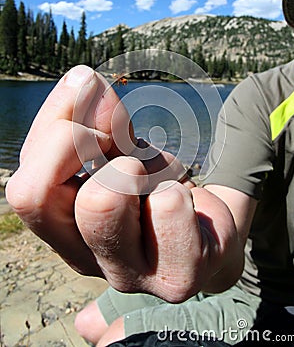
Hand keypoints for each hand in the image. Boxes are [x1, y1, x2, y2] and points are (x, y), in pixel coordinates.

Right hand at [6, 65, 205, 299]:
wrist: (205, 223)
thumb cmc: (152, 184)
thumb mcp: (118, 144)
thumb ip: (94, 116)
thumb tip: (83, 80)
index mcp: (61, 227)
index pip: (25, 186)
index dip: (58, 127)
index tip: (96, 108)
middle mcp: (82, 257)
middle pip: (35, 196)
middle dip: (82, 142)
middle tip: (120, 142)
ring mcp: (127, 274)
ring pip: (102, 198)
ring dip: (134, 163)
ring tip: (154, 176)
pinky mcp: (177, 276)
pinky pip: (167, 205)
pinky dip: (175, 183)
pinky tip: (182, 199)